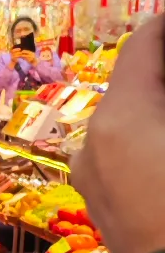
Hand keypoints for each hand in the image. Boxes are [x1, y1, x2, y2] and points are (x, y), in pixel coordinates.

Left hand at [73, 15, 164, 252]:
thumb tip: (159, 86)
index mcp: (120, 119)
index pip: (147, 44)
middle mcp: (94, 144)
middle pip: (139, 82)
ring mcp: (95, 180)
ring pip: (134, 121)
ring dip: (161, 108)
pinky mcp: (107, 207)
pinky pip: (133, 155)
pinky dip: (155, 141)